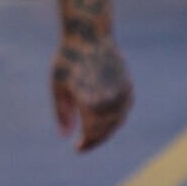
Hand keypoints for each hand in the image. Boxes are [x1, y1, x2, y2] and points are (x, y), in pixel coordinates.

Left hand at [53, 37, 132, 151]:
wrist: (90, 36)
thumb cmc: (69, 61)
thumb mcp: (58, 88)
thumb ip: (63, 114)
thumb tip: (66, 136)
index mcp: (91, 102)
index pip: (92, 133)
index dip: (86, 144)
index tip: (77, 148)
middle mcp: (110, 100)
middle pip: (107, 130)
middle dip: (96, 140)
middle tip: (84, 145)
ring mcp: (122, 92)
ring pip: (118, 120)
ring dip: (108, 130)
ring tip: (95, 134)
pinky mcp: (128, 85)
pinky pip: (125, 108)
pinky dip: (118, 117)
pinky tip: (107, 119)